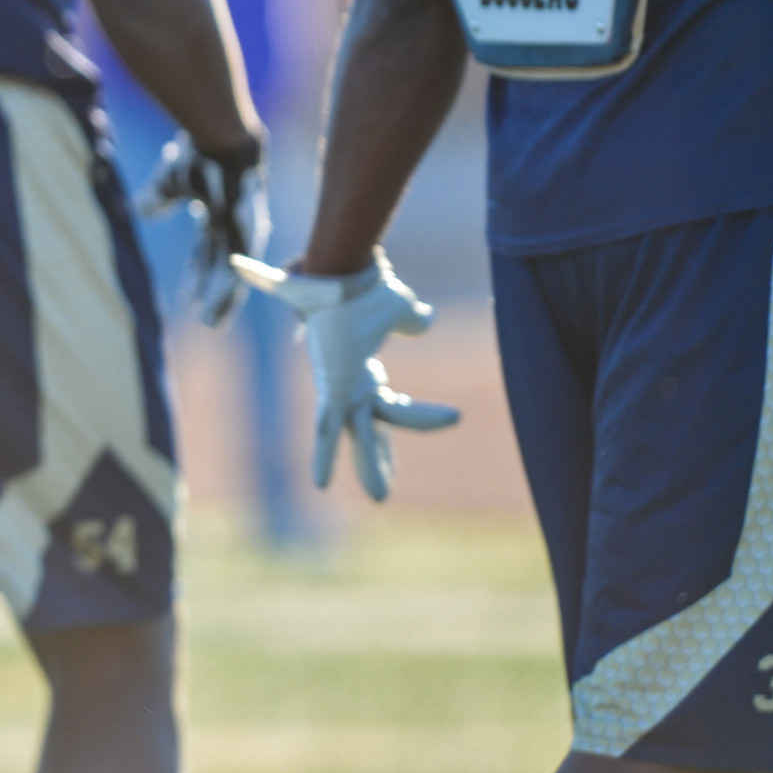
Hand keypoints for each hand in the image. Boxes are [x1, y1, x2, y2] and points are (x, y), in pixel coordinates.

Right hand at [136, 130, 267, 326]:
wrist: (218, 136)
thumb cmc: (197, 153)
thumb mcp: (170, 182)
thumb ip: (158, 198)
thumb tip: (140, 210)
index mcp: (216, 216)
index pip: (205, 254)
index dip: (196, 276)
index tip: (187, 299)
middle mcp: (233, 227)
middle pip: (221, 269)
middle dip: (212, 295)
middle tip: (206, 322)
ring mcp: (245, 230)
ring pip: (233, 272)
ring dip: (223, 299)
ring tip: (212, 323)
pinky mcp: (251, 230)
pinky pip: (242, 267)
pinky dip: (232, 287)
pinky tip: (223, 305)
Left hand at [231, 249, 460, 500]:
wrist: (342, 275)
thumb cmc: (364, 290)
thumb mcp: (400, 309)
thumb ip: (414, 319)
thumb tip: (425, 319)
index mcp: (364, 373)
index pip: (393, 407)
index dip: (422, 418)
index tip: (454, 418)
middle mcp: (350, 385)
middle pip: (372, 429)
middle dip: (378, 459)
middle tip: (381, 494)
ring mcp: (339, 390)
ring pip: (356, 436)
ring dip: (369, 465)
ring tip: (379, 497)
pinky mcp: (331, 391)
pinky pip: (327, 429)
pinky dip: (324, 455)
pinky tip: (319, 483)